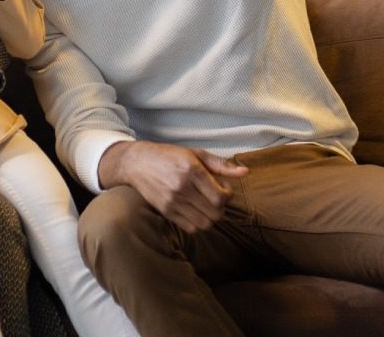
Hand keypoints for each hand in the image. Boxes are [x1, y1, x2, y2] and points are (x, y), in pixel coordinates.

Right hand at [98, 140, 248, 232]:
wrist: (137, 163)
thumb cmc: (169, 155)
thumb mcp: (196, 153)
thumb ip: (221, 165)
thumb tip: (246, 172)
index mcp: (191, 170)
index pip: (220, 197)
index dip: (228, 196)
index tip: (224, 188)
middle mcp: (182, 188)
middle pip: (215, 213)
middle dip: (222, 207)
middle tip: (217, 197)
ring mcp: (173, 202)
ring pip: (205, 223)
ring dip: (211, 217)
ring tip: (207, 204)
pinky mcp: (166, 212)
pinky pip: (191, 228)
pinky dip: (199, 223)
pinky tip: (196, 210)